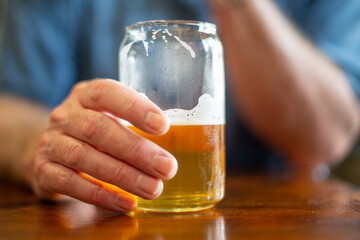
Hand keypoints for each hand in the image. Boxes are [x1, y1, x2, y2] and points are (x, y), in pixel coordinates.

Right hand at [32, 79, 176, 211]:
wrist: (51, 146)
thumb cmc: (94, 129)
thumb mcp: (109, 114)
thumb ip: (135, 120)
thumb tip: (181, 137)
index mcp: (86, 95)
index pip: (107, 93)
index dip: (134, 108)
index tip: (163, 125)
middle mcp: (65, 115)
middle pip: (98, 129)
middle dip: (136, 150)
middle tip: (166, 167)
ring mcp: (51, 143)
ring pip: (84, 158)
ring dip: (123, 176)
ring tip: (153, 188)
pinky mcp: (43, 171)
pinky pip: (71, 184)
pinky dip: (101, 195)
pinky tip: (127, 203)